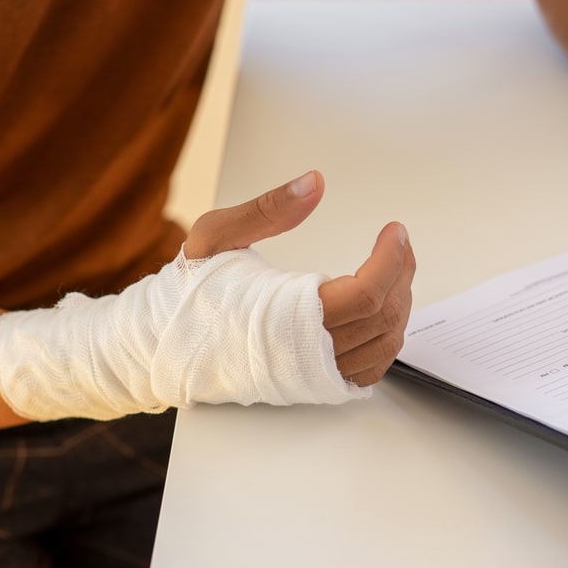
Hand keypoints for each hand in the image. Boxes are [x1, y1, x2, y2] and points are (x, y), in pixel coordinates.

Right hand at [185, 170, 414, 386]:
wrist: (165, 344)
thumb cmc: (189, 291)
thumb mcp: (217, 235)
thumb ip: (267, 208)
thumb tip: (314, 182)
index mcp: (288, 318)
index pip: (365, 294)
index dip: (391, 259)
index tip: (394, 230)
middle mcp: (307, 354)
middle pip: (383, 318)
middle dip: (402, 273)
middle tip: (399, 241)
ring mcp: (314, 375)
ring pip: (384, 345)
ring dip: (400, 303)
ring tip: (397, 267)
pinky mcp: (316, 384)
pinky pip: (371, 368)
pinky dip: (388, 337)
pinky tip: (385, 308)